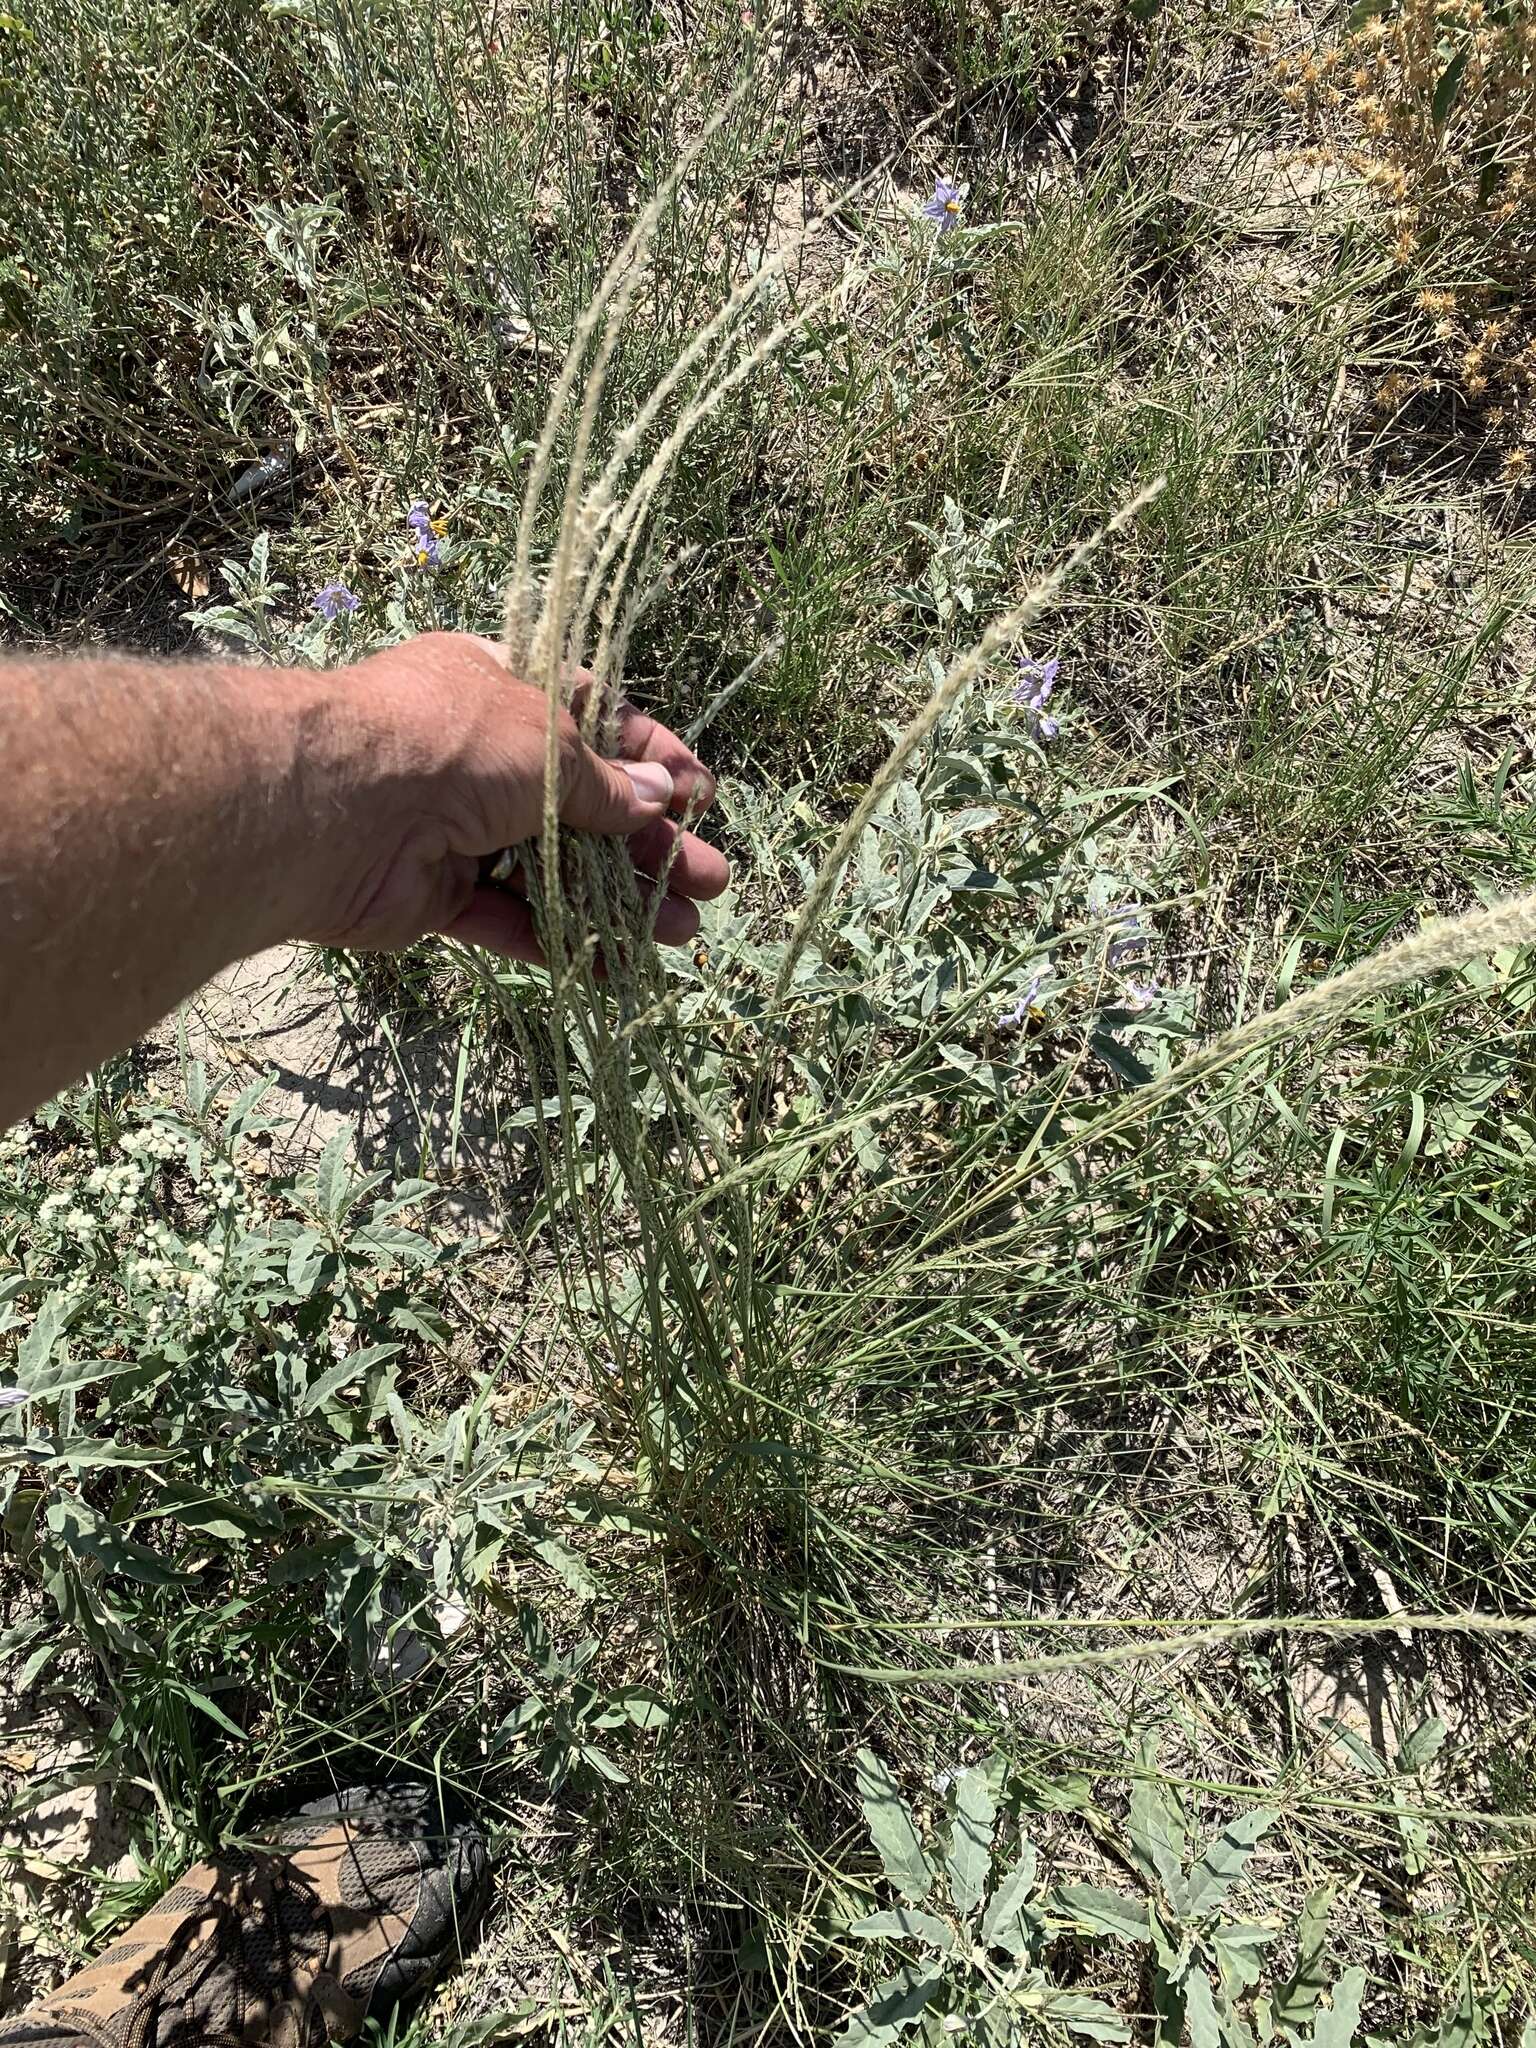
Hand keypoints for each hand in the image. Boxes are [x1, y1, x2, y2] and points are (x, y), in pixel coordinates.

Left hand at [299, 632, 728, 962]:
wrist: (333, 805)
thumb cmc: (454, 743)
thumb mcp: (551, 746)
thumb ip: (607, 783)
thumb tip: (660, 797)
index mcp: (504, 688)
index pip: (594, 720)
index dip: (652, 760)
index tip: (701, 799)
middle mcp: (480, 755)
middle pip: (583, 806)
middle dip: (650, 845)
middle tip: (710, 882)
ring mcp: (455, 828)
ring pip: (551, 868)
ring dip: (616, 900)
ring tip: (680, 933)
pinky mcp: (435, 895)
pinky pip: (508, 918)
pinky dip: (560, 941)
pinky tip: (615, 967)